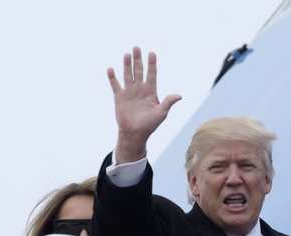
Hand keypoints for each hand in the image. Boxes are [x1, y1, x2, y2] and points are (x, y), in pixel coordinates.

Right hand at [107, 47, 181, 162]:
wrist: (135, 133)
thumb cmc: (150, 125)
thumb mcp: (161, 113)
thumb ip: (168, 102)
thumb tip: (179, 95)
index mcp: (151, 92)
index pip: (152, 74)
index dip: (152, 64)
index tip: (152, 52)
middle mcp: (140, 89)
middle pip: (139, 71)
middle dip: (138, 59)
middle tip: (136, 47)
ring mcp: (129, 92)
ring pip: (128, 75)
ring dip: (127, 64)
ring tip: (127, 54)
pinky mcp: (119, 97)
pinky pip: (115, 85)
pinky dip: (112, 77)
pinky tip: (111, 69)